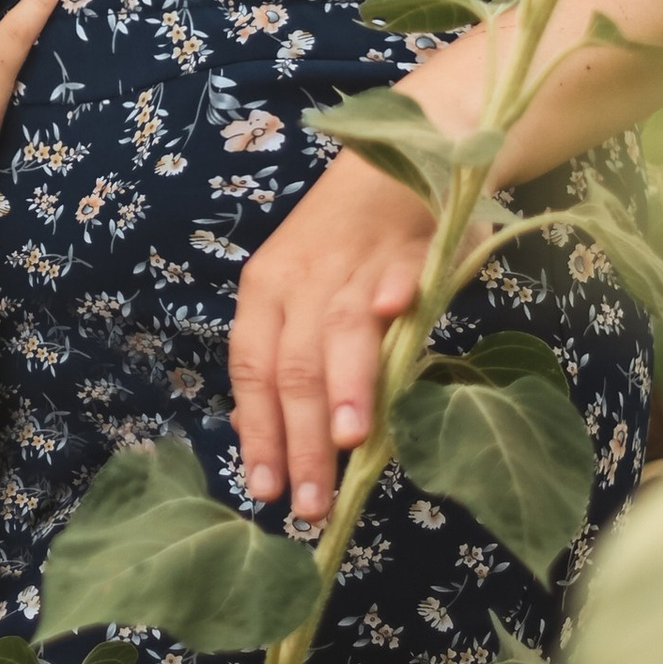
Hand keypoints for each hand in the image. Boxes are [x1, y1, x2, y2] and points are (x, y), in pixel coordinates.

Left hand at [228, 150, 437, 520]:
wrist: (400, 159)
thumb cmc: (347, 246)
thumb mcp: (304, 297)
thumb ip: (295, 363)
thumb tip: (276, 439)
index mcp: (266, 292)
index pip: (253, 371)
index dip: (259, 431)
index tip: (264, 490)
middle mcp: (301, 279)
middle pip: (295, 367)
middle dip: (304, 440)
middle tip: (313, 503)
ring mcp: (355, 260)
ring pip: (342, 330)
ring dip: (348, 385)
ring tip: (353, 442)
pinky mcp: (409, 243)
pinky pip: (400, 269)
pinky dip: (395, 289)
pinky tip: (395, 313)